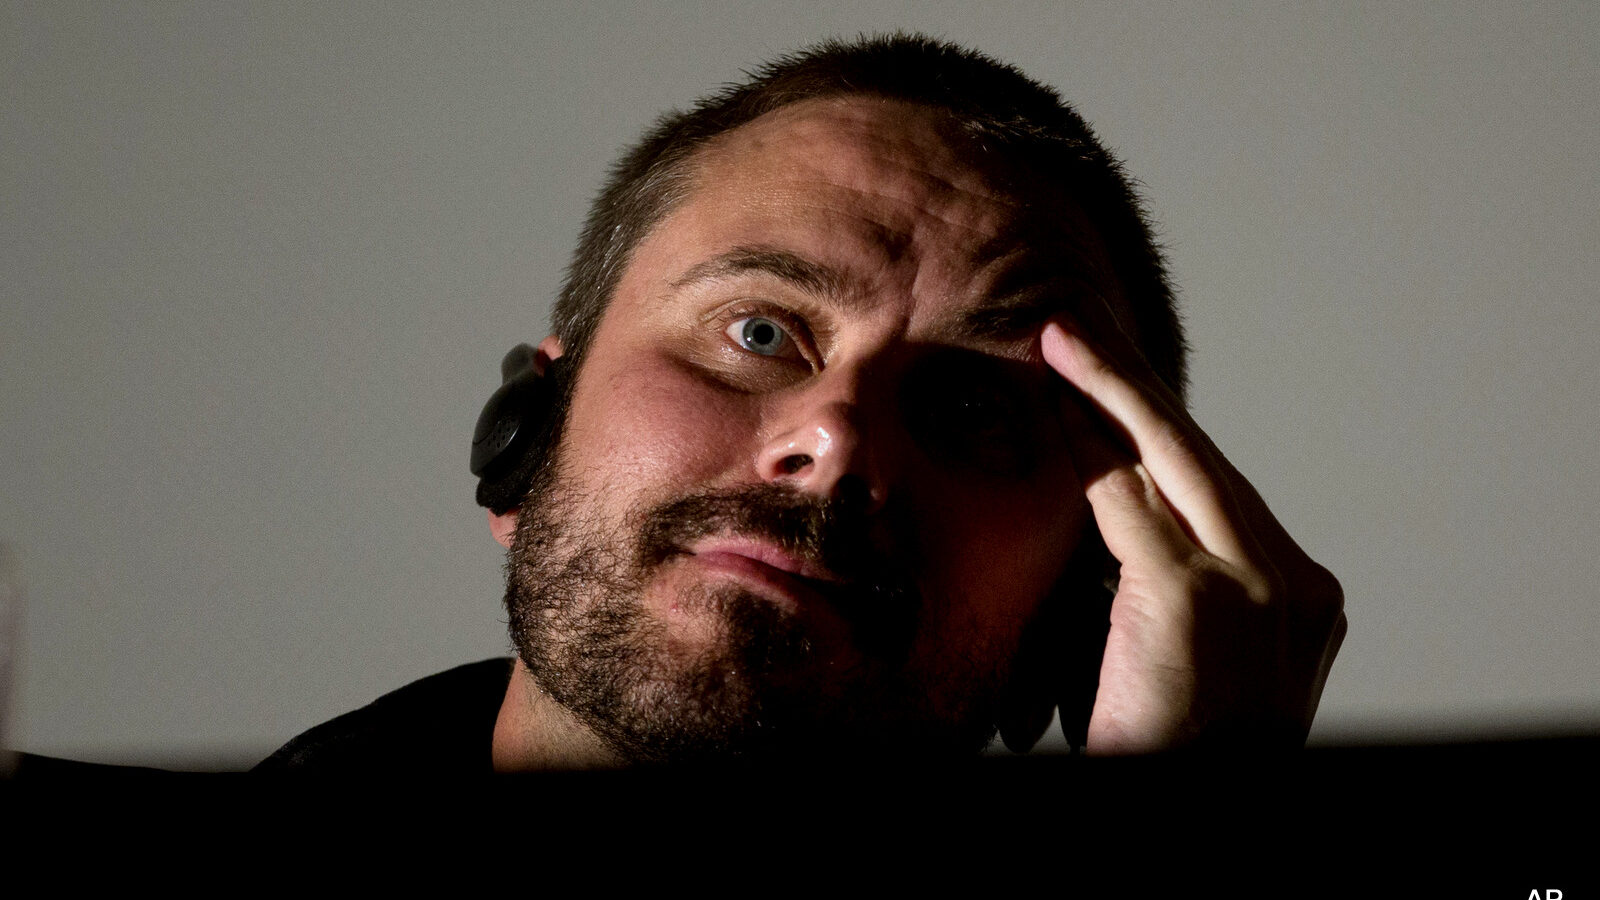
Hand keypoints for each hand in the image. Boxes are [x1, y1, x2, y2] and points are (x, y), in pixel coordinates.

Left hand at [1040, 312, 1345, 753]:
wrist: (1192, 806)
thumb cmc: (1175, 750)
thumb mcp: (1194, 658)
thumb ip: (1178, 586)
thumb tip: (1122, 513)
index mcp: (1303, 598)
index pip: (1222, 487)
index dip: (1163, 427)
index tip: (1117, 379)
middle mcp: (1296, 584)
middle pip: (1204, 456)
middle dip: (1134, 383)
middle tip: (1078, 327)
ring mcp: (1257, 587)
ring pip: (1171, 458)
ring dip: (1106, 390)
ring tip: (1058, 341)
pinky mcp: (1196, 598)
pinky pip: (1126, 500)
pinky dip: (1086, 443)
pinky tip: (1054, 399)